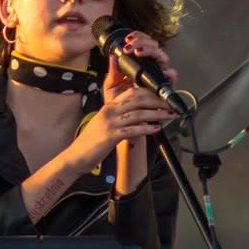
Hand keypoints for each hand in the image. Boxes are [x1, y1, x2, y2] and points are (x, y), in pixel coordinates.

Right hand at [70, 31, 176, 165]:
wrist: (77, 156)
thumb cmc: (93, 141)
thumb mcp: (106, 122)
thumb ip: (120, 115)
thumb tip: (139, 113)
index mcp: (109, 106)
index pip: (132, 92)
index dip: (149, 92)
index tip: (162, 96)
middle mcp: (110, 111)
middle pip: (137, 100)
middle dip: (157, 101)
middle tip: (170, 104)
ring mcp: (110, 123)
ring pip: (138, 114)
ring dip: (157, 114)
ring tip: (169, 115)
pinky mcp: (111, 136)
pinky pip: (133, 130)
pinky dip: (147, 129)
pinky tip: (157, 129)